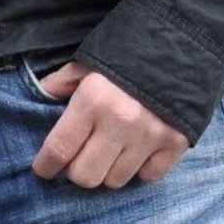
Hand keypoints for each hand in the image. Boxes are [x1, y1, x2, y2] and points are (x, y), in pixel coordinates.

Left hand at [32, 63, 189, 189]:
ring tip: (113, 148)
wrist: (183, 43)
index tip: (45, 168)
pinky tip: (139, 149)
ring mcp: (150, 134)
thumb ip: (61, 82)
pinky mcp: (175, 143)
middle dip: (78, 169)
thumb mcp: (89, 62)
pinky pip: (148, 177)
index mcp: (94, 98)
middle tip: (82, 155)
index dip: (46, 166)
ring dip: (109, 169)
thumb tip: (40, 96)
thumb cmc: (128, 54)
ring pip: (115, 181)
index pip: (58, 149)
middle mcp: (121, 120)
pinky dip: (141, 168)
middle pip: (85, 176)